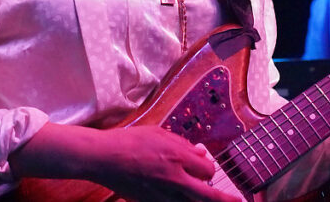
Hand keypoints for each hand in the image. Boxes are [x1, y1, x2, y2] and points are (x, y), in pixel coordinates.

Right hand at [84, 126, 239, 201]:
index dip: (209, 168)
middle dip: (225, 200)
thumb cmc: (130, 141)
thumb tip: (200, 153)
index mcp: (177, 157)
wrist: (104, 158)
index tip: (205, 166)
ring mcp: (162, 194)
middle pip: (207, 195)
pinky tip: (186, 200)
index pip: (208, 169)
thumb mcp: (159, 133)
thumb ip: (182, 144)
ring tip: (212, 201)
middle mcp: (174, 178)